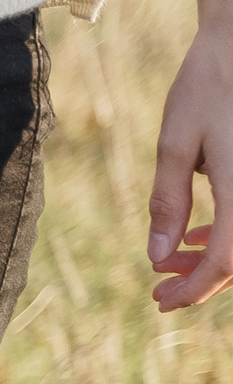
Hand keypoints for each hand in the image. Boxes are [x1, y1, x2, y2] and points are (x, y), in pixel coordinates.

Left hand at [149, 0, 232, 310]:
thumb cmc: (212, 81)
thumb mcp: (176, 142)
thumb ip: (168, 201)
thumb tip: (158, 256)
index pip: (225, 261)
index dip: (193, 289)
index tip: (160, 301)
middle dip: (202, 278)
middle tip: (160, 288)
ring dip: (215, 257)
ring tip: (173, 258)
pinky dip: (228, 231)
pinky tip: (198, 233)